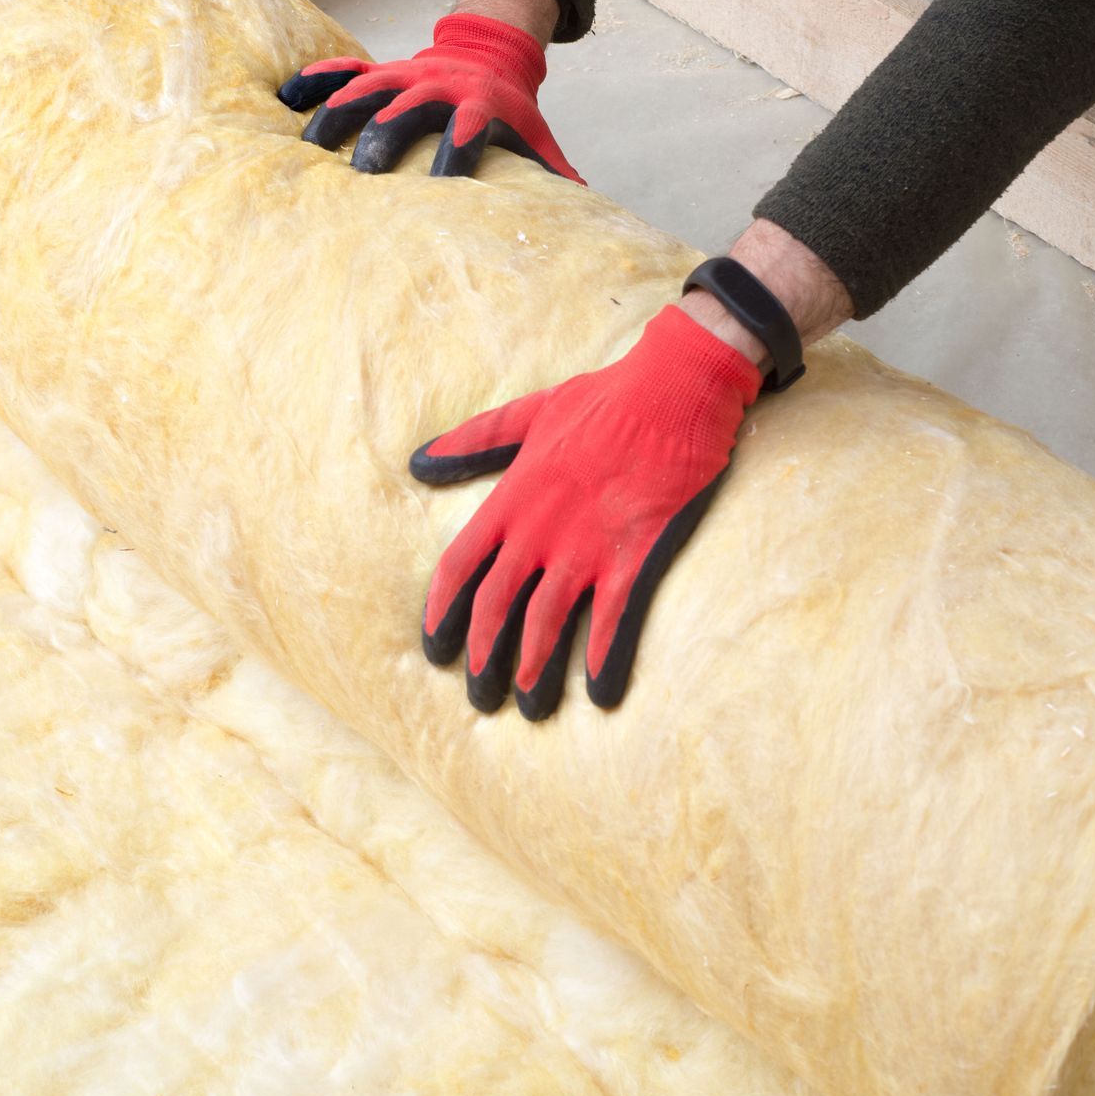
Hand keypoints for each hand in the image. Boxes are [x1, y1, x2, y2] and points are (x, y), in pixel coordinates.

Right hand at [278, 7, 581, 182]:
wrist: (490, 51)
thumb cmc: (510, 109)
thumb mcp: (534, 135)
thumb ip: (551, 171)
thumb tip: (579, 208)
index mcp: (477, 104)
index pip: (469, 127)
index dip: (458, 149)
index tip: (442, 183)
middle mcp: (436, 85)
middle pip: (407, 107)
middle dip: (385, 135)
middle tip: (364, 171)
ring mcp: (403, 73)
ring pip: (367, 87)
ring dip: (338, 112)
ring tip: (309, 146)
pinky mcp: (380, 67)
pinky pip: (344, 67)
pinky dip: (315, 78)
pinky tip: (285, 97)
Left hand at [411, 306, 762, 719]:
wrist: (675, 388)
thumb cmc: (604, 398)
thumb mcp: (529, 413)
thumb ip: (474, 440)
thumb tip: (419, 460)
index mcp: (511, 497)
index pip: (457, 566)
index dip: (441, 613)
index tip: (435, 648)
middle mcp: (539, 529)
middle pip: (495, 607)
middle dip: (483, 658)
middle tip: (480, 697)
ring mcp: (586, 545)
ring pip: (546, 622)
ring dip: (534, 670)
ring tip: (530, 707)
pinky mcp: (635, 554)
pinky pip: (612, 619)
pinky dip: (602, 659)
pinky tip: (597, 692)